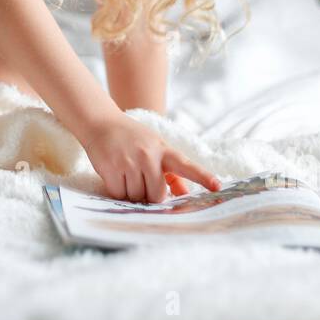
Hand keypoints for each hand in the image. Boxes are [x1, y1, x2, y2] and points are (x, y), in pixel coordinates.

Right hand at [78, 112, 221, 203]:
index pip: (186, 165)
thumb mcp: (155, 149)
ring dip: (131, 193)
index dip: (203, 177)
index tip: (218, 187)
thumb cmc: (133, 139)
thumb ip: (172, 173)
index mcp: (164, 150)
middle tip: (141, 183)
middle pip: (157, 195)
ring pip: (136, 196)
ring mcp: (130, 161)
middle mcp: (148, 155)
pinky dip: (117, 191)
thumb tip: (184, 194)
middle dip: (149, 196)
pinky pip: (119, 194)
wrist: (102, 123)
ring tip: (126, 175)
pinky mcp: (112, 167)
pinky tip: (115, 176)